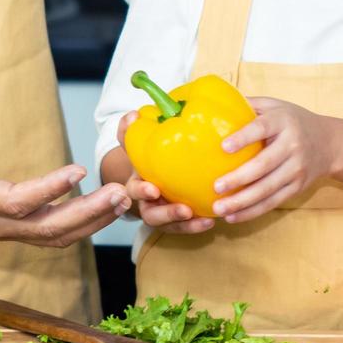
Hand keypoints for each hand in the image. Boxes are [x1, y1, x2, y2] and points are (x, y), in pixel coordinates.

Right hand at [0, 110, 129, 246]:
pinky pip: (48, 233)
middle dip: (86, 213)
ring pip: (51, 236)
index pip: (13, 201)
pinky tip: (105, 206)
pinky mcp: (7, 226)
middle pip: (43, 228)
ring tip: (124, 199)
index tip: (79, 170)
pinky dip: (81, 223)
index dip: (48, 190)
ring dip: (91, 221)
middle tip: (122, 192)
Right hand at [115, 112, 213, 233]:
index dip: (141, 191)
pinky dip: (196, 226)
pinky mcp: (177, 221)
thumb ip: (132, 129)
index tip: (154, 189)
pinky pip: (185, 227)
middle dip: (166, 215)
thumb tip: (133, 115)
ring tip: (204, 219)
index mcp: (137, 184)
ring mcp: (162, 214)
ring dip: (185, 225)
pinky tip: (211, 221)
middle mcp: (147, 203)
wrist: (159, 171)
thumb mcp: (139, 142)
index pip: (133, 189)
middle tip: (184, 210)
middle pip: (151, 215)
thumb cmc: (150, 156)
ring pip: (169, 225)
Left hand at [209, 97, 333, 222]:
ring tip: (220, 209)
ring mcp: (297, 168)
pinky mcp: (297, 187)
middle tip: (216, 187)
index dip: (244, 138)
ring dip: (242, 201)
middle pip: (264, 164)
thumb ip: (249, 105)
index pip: (262, 128)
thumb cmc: (292, 121)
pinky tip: (232, 216)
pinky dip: (252, 211)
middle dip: (239, 178)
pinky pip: (273, 202)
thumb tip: (213, 105)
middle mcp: (292, 145)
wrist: (330, 143)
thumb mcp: (275, 106)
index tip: (223, 146)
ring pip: (268, 188)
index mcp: (283, 121)